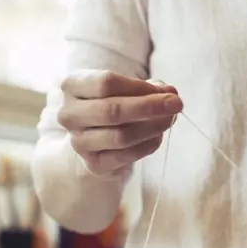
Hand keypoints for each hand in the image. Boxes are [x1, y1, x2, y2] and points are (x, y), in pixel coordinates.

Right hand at [58, 69, 183, 175]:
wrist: (98, 134)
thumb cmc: (115, 102)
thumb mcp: (127, 88)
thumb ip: (149, 88)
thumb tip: (170, 94)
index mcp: (72, 85)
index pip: (106, 83)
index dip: (141, 88)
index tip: (168, 92)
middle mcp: (69, 114)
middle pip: (112, 111)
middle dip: (150, 108)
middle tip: (177, 104)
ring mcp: (79, 142)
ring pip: (121, 136)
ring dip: (153, 128)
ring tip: (169, 120)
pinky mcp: (93, 164)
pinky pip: (126, 156)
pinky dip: (148, 145)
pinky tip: (158, 137)